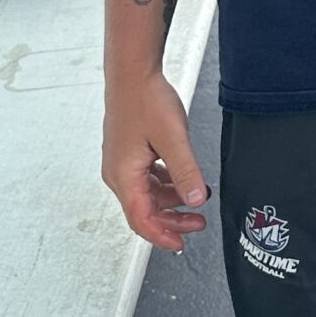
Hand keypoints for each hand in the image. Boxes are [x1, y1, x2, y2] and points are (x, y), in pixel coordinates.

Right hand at [103, 71, 211, 251]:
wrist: (132, 72)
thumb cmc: (145, 99)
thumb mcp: (173, 138)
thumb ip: (185, 172)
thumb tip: (195, 200)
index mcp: (123, 175)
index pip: (141, 220)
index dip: (162, 236)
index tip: (180, 244)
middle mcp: (118, 173)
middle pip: (143, 211)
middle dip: (171, 221)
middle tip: (197, 224)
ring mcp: (121, 163)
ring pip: (146, 195)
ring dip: (171, 202)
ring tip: (196, 200)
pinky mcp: (128, 152)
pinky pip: (146, 179)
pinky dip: (165, 185)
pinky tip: (182, 180)